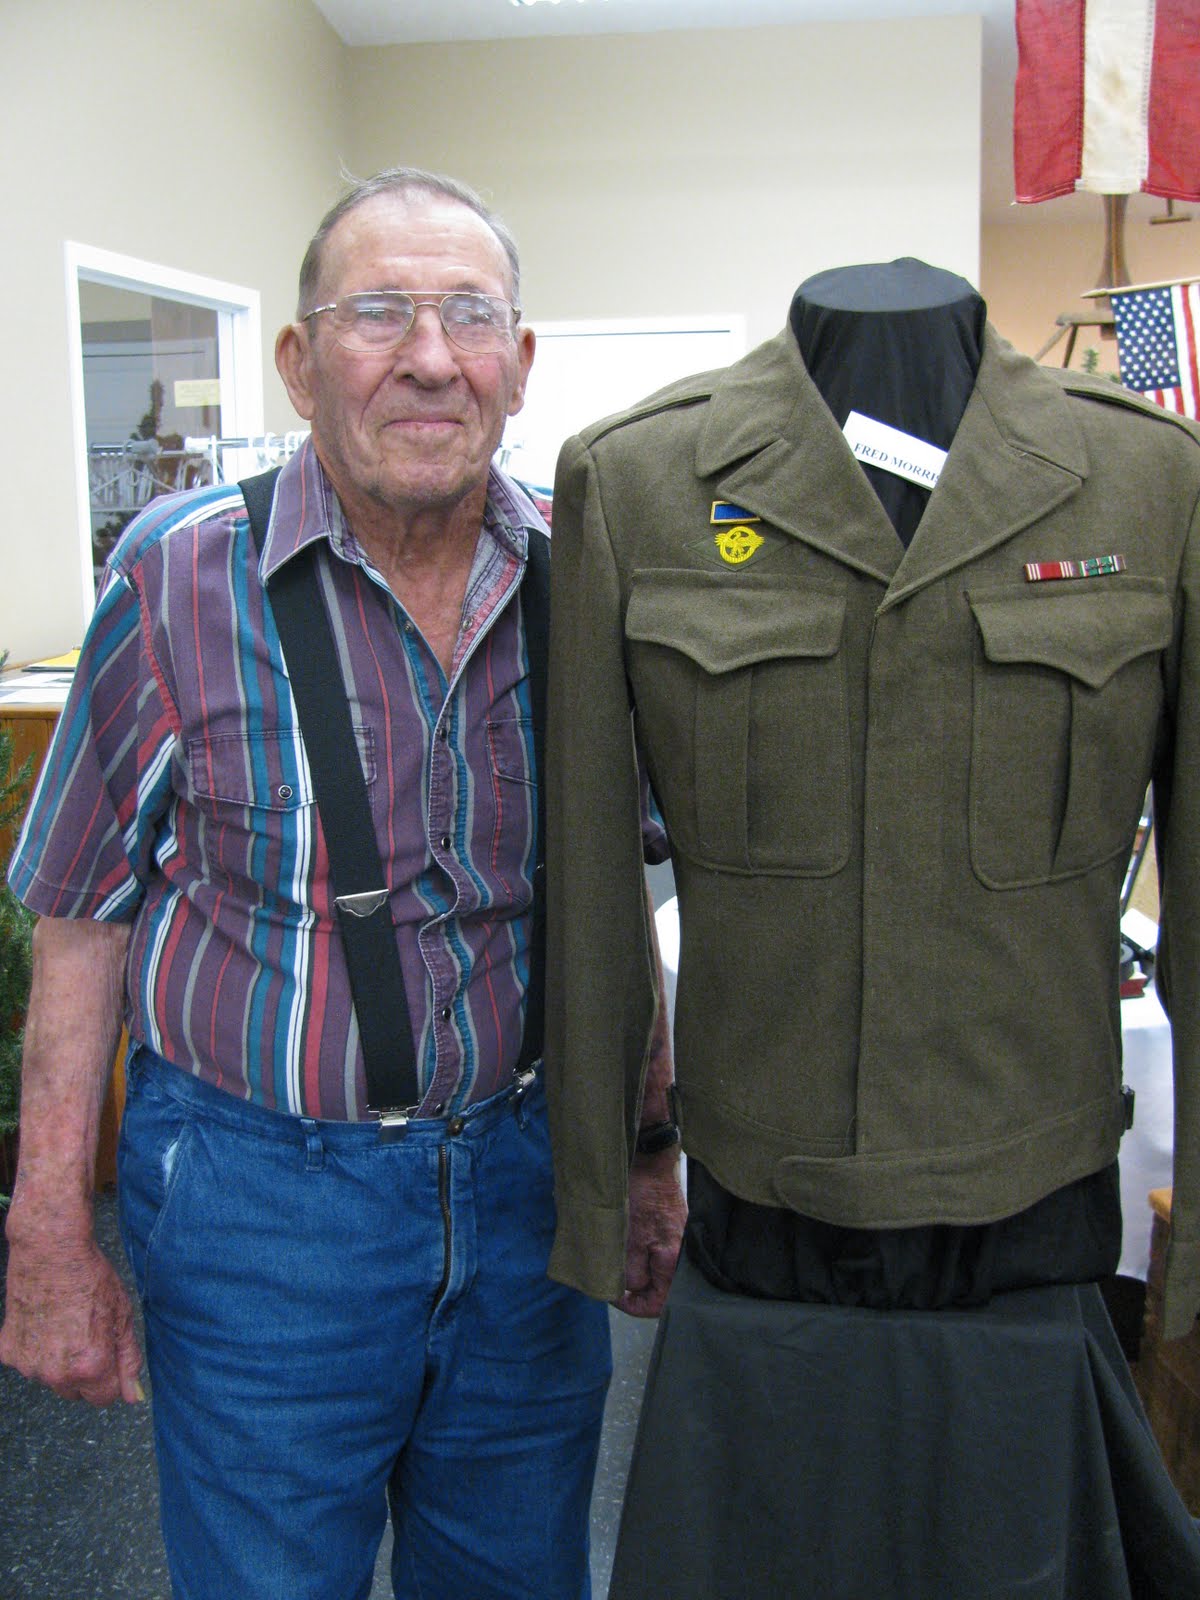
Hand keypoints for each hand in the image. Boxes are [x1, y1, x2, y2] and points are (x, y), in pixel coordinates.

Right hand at [0, 1233, 144, 1405]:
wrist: (50, 1252)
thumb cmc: (91, 1278)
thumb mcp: (122, 1316)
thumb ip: (129, 1359)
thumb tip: (134, 1396)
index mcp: (91, 1366)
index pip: (105, 1398)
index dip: (111, 1377)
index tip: (109, 1355)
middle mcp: (57, 1373)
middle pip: (76, 1392)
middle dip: (85, 1373)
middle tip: (87, 1335)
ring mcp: (29, 1365)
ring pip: (51, 1378)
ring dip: (58, 1362)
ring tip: (65, 1324)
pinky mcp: (9, 1353)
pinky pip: (28, 1362)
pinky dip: (36, 1348)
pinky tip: (45, 1321)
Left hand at [616, 1152, 686, 1317]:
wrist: (653, 1164)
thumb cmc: (642, 1198)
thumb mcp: (629, 1240)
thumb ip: (632, 1272)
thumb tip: (631, 1289)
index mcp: (673, 1262)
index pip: (657, 1304)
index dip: (632, 1306)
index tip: (613, 1295)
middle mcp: (682, 1258)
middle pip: (660, 1292)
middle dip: (635, 1292)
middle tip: (614, 1283)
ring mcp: (679, 1246)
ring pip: (657, 1276)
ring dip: (637, 1275)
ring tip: (617, 1266)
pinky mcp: (673, 1235)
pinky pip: (659, 1259)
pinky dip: (642, 1260)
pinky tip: (627, 1251)